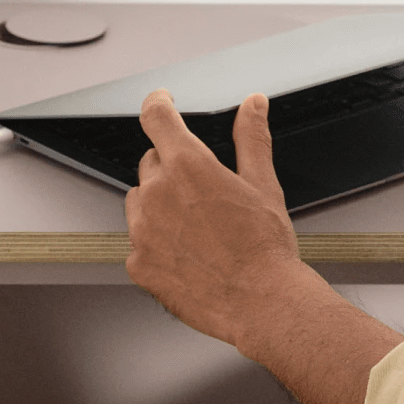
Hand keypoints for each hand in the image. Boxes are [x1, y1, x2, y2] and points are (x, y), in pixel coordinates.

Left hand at [124, 89, 308, 351]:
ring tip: (198, 229)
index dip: (158, 103)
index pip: (157, 117)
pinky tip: (188, 255)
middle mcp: (157, 193)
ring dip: (159, 205)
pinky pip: (138, 241)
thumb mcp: (263, 184)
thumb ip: (251, 138)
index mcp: (188, 166)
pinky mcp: (138, 263)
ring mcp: (142, 230)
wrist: (261, 303)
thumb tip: (253, 105)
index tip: (160, 101)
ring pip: (140, 201)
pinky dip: (156, 243)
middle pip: (152, 162)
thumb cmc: (265, 249)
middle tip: (205, 194)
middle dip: (173, 169)